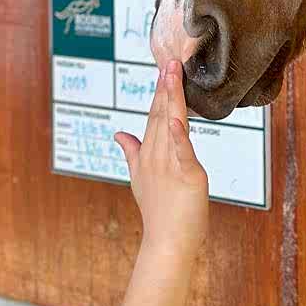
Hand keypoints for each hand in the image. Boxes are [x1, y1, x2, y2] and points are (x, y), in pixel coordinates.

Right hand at [115, 61, 208, 258]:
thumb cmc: (159, 213)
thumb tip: (118, 134)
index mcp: (147, 156)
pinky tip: (178, 118)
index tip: (164, 69)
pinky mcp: (187, 176)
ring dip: (171, 98)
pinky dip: (179, 134)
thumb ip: (131, 153)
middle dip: (165, 87)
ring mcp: (170, 166)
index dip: (158, 93)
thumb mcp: (140, 179)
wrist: (167, 244)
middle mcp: (155, 157)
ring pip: (170, 125)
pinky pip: (182, 151)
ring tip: (173, 74)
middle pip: (160, 116)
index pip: (153, 118)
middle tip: (170, 61)